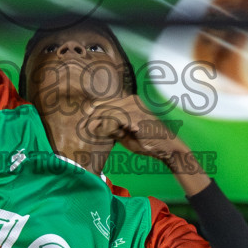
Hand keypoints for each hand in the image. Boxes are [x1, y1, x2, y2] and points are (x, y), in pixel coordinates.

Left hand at [82, 96, 197, 169]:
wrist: (166, 147)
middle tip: (81, 129)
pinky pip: (112, 120)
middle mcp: (130, 99)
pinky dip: (108, 128)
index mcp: (128, 101)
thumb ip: (109, 127)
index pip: (102, 103)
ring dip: (100, 125)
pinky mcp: (135, 115)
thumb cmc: (146, 141)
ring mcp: (133, 106)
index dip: (90, 113)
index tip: (81, 125)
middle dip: (89, 119)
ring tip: (104, 133)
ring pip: (105, 112)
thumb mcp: (123, 133)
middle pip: (101, 106)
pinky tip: (115, 134)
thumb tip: (91, 125)